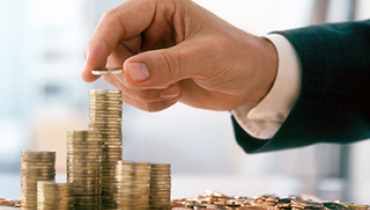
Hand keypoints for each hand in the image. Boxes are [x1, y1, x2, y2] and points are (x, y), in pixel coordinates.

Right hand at [82, 0, 276, 111]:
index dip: (98, 45)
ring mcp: (150, 55)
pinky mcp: (153, 77)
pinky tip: (174, 96)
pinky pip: (133, 93)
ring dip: (143, 93)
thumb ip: (168, 63)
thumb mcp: (206, 56)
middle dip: (131, 79)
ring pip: (120, 77)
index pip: (116, 21)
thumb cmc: (237, 56)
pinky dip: (149, 102)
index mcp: (160, 9)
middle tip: (162, 87)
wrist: (250, 80)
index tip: (89, 73)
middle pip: (113, 53)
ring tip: (174, 90)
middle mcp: (150, 30)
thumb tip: (129, 72)